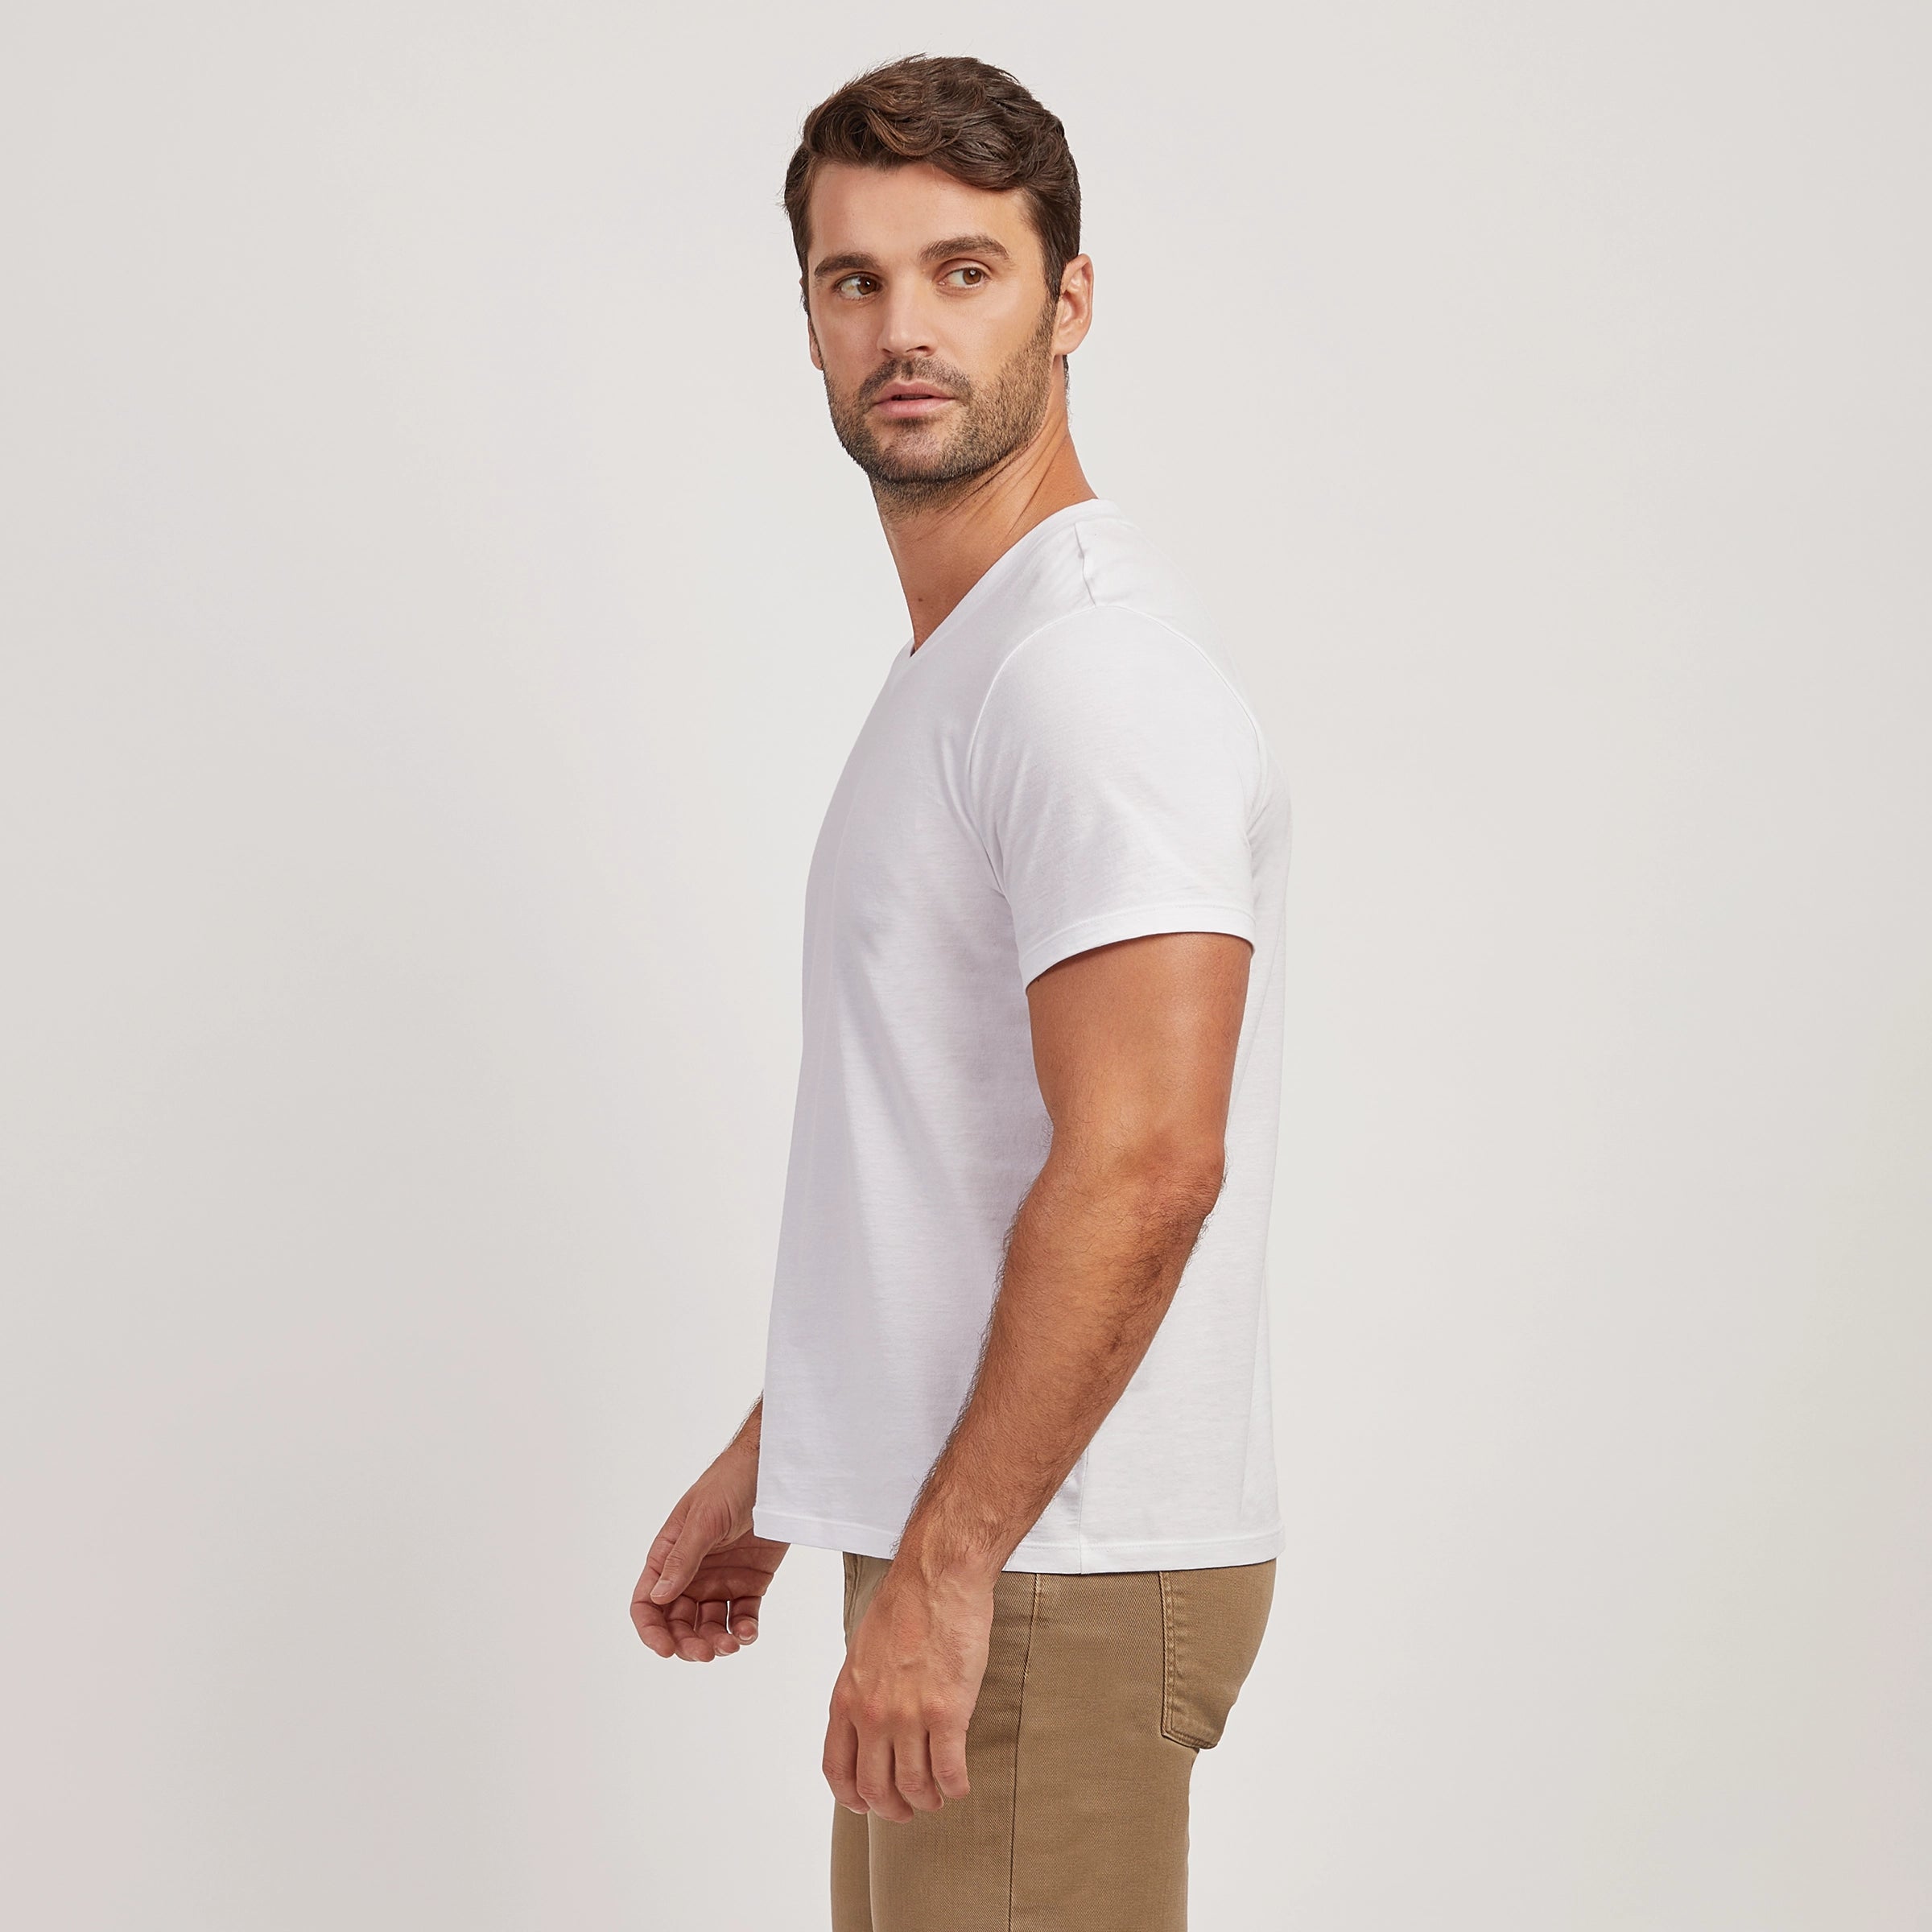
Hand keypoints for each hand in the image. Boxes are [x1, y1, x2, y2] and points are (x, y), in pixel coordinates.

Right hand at [631, 1439, 788, 1661]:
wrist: (774, 1470)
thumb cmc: (731, 1482)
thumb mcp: (704, 1519)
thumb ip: (683, 1559)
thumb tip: (658, 1598)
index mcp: (669, 1555)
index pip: (648, 1602)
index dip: (651, 1630)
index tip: (665, 1650)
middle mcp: (691, 1572)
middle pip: (678, 1622)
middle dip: (688, 1643)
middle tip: (707, 1653)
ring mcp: (721, 1579)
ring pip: (710, 1625)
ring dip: (717, 1641)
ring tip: (732, 1645)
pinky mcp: (750, 1582)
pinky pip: (742, 1616)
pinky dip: (744, 1631)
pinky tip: (748, 1633)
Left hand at [823, 1565, 993, 1820]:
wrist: (938, 1576)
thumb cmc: (904, 1605)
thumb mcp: (862, 1651)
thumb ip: (861, 1691)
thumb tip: (865, 1722)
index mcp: (846, 1698)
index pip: (836, 1769)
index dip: (851, 1797)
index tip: (866, 1804)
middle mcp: (872, 1714)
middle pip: (873, 1788)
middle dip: (891, 1809)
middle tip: (907, 1809)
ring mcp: (908, 1715)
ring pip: (913, 1786)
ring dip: (926, 1801)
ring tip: (936, 1797)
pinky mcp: (947, 1711)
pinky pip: (949, 1771)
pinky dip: (955, 1787)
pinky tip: (960, 1786)